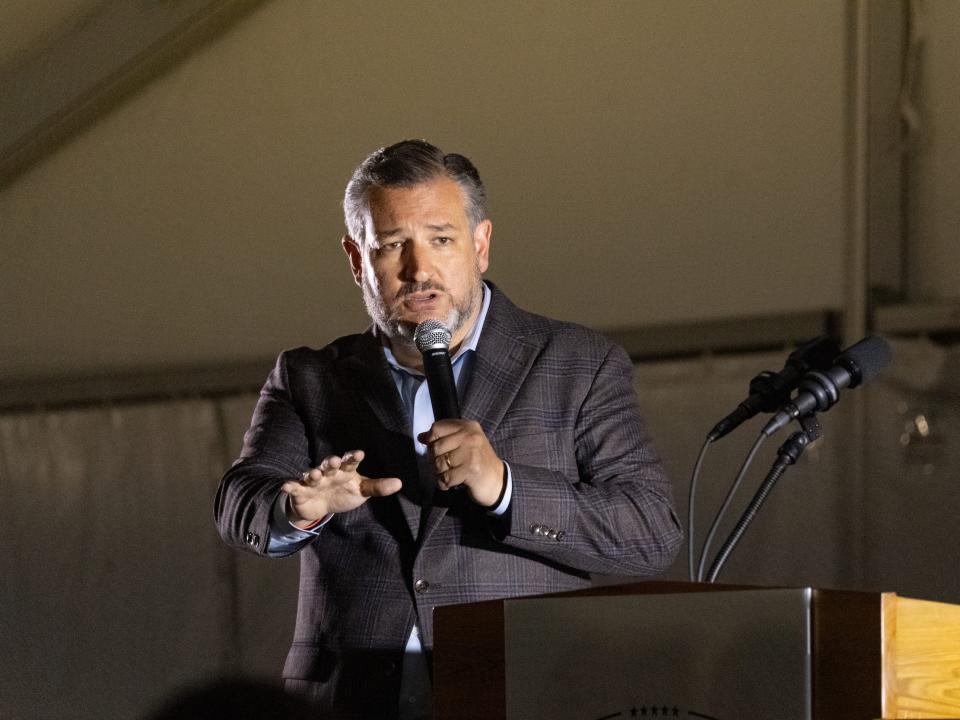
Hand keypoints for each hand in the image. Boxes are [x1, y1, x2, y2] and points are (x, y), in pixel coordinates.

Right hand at [280, 450, 401, 526]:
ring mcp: (313, 480)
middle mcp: (329, 472)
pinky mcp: (300, 490)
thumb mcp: (361, 490)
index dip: (353, 457)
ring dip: (313, 473)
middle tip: (335, 460)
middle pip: (330, 464)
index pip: (350, 461)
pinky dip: (290, 485)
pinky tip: (286, 485)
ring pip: (312, 474)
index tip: (359, 453)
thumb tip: (400, 483)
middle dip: (331, 462)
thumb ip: (378, 487)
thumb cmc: (343, 492)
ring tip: (314, 474)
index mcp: (345, 470)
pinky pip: (294, 487)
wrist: (320, 506)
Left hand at [419, 419, 504, 506]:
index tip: (436, 450)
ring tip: (448, 474)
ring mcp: (471, 453)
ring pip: (439, 463)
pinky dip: (444, 483)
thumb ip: (444, 437)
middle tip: (443, 466)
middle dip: (434, 460)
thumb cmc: (478, 461)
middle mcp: (470, 436)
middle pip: (436, 446)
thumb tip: (421, 437)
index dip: (431, 440)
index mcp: (468, 426)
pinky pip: (446, 478)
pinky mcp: (470, 469)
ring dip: (439, 473)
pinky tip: (451, 483)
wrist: (499, 481)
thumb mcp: (464, 443)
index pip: (437, 427)